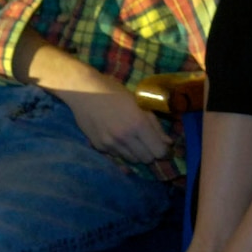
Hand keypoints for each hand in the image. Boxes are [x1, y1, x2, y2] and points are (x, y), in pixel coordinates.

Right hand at [50, 72, 171, 164]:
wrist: (84, 91)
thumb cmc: (114, 92)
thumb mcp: (140, 104)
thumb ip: (155, 125)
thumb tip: (168, 142)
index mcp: (138, 124)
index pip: (159, 151)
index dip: (164, 151)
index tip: (163, 146)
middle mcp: (124, 137)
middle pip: (146, 159)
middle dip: (150, 153)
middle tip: (148, 143)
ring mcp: (110, 144)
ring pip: (131, 159)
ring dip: (135, 153)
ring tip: (132, 140)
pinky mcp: (98, 146)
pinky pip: (116, 155)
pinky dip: (120, 150)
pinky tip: (116, 137)